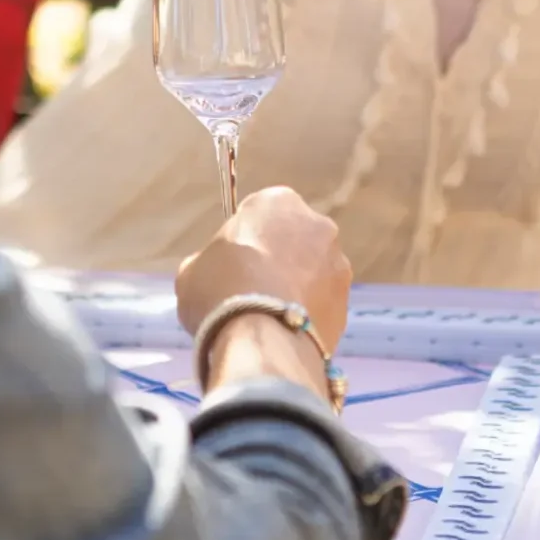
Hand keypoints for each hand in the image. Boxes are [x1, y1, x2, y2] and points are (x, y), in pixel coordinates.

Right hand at [177, 187, 351, 351]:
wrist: (263, 338)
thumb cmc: (220, 290)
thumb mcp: (192, 270)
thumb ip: (208, 261)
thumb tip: (215, 272)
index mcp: (278, 201)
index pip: (260, 212)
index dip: (244, 238)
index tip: (232, 263)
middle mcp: (317, 224)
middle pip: (293, 239)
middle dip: (278, 260)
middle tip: (252, 290)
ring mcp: (338, 264)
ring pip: (313, 272)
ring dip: (296, 287)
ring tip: (269, 319)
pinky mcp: (347, 302)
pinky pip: (322, 304)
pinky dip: (307, 314)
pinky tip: (285, 334)